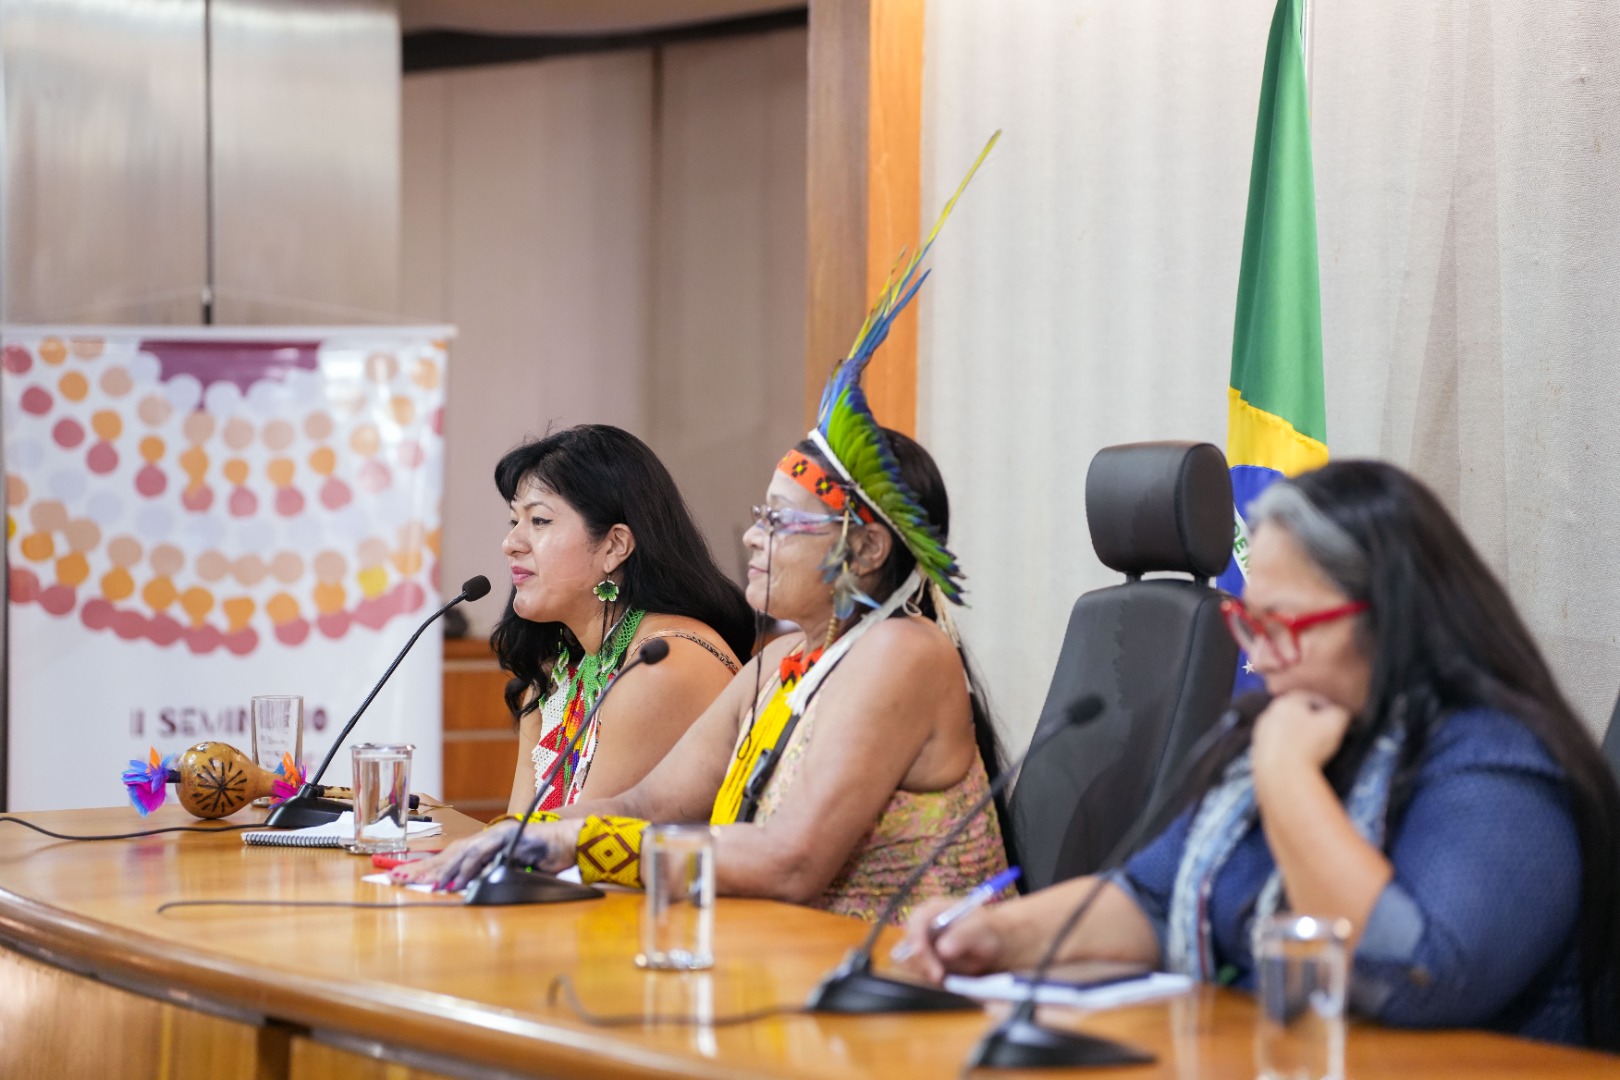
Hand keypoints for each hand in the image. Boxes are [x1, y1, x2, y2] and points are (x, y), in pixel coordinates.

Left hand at [389, 819, 579, 890]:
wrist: (572, 843)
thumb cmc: (546, 859)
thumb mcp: (511, 871)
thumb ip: (490, 876)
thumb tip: (467, 889)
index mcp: (485, 845)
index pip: (450, 857)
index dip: (426, 868)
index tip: (404, 878)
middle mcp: (487, 837)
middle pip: (448, 853)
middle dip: (422, 868)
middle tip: (397, 878)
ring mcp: (498, 835)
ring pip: (462, 853)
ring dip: (442, 871)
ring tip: (423, 885)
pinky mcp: (509, 838)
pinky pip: (485, 854)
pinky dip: (469, 868)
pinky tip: (456, 881)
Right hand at [892, 896, 1005, 984]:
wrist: (993, 945)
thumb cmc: (987, 930)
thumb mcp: (980, 928)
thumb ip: (962, 936)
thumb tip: (942, 949)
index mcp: (934, 909)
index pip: (916, 921)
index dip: (915, 936)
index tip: (921, 953)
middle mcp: (923, 925)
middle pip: (910, 942)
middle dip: (921, 960)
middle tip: (938, 976)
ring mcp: (922, 943)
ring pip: (913, 960)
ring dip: (927, 970)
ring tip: (946, 976)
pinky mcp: (925, 960)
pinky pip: (920, 970)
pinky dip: (930, 975)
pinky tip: (945, 977)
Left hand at [1251, 690, 1353, 776]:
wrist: (1282, 775)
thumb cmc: (1311, 745)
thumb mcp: (1335, 722)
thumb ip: (1339, 711)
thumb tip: (1338, 712)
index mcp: (1286, 702)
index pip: (1310, 698)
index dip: (1325, 707)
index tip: (1335, 719)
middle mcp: (1268, 714)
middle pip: (1293, 714)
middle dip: (1308, 721)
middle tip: (1323, 734)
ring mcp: (1259, 734)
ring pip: (1283, 731)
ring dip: (1295, 736)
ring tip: (1310, 750)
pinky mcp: (1256, 752)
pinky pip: (1275, 748)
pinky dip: (1285, 751)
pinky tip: (1296, 760)